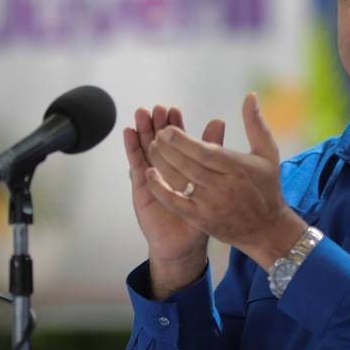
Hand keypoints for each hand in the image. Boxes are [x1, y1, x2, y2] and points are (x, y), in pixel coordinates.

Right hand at [123, 104, 224, 298]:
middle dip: (158, 123)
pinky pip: (136, 163)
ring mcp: (152, 174)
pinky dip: (132, 148)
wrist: (184, 242)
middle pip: (159, 140)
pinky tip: (129, 133)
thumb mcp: (210, 181)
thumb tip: (219, 121)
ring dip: (143, 130)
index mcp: (184, 165)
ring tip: (142, 113)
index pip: (179, 140)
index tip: (173, 109)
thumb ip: (212, 151)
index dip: (175, 125)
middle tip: (157, 108)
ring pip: (146, 147)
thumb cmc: (200, 212)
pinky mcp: (142, 185)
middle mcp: (167, 167)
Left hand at [145, 93, 306, 270]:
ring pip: (180, 182)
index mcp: (237, 169)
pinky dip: (160, 189)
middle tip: (156, 134)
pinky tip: (149, 174)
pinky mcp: (201, 220)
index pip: (206, 153)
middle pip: (188, 166)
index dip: (184, 141)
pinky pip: (176, 203)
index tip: (168, 129)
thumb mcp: (267, 153)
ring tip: (151, 147)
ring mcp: (211, 205)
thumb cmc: (266, 186)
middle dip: (168, 149)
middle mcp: (223, 188)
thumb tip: (250, 96)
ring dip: (162, 163)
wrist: (266, 229)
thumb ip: (256, 123)